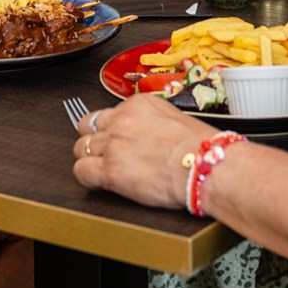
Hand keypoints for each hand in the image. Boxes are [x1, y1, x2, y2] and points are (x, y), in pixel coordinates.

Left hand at [70, 94, 212, 209]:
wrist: (207, 165)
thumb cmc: (202, 147)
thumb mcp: (176, 118)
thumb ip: (153, 121)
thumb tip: (149, 131)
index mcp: (138, 104)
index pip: (109, 113)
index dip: (111, 130)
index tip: (119, 140)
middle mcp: (122, 120)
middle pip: (88, 126)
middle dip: (95, 140)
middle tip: (107, 153)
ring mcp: (114, 144)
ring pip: (81, 147)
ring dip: (90, 158)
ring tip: (106, 170)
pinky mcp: (110, 170)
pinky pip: (81, 171)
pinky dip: (87, 178)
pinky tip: (100, 182)